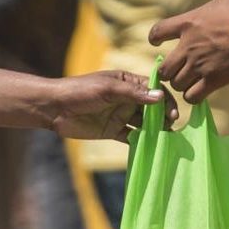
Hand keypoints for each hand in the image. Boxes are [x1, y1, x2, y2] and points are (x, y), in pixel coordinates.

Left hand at [49, 71, 177, 141]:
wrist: (55, 108)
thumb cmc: (81, 91)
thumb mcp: (108, 89)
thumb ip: (134, 94)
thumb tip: (160, 97)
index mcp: (127, 82)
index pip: (153, 89)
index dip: (165, 100)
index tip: (174, 113)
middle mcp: (127, 98)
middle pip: (151, 108)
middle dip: (163, 117)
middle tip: (172, 127)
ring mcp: (120, 115)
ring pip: (144, 123)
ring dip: (155, 130)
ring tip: (165, 138)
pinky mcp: (113, 130)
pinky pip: (132, 136)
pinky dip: (141, 141)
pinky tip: (150, 146)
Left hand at [148, 0, 228, 103]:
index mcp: (189, 22)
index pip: (157, 32)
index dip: (154, 38)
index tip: (156, 42)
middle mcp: (190, 46)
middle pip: (164, 68)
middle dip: (168, 70)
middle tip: (177, 68)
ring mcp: (201, 65)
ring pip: (177, 84)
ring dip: (181, 83)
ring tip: (189, 80)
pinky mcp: (214, 80)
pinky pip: (192, 96)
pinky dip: (192, 96)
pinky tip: (200, 90)